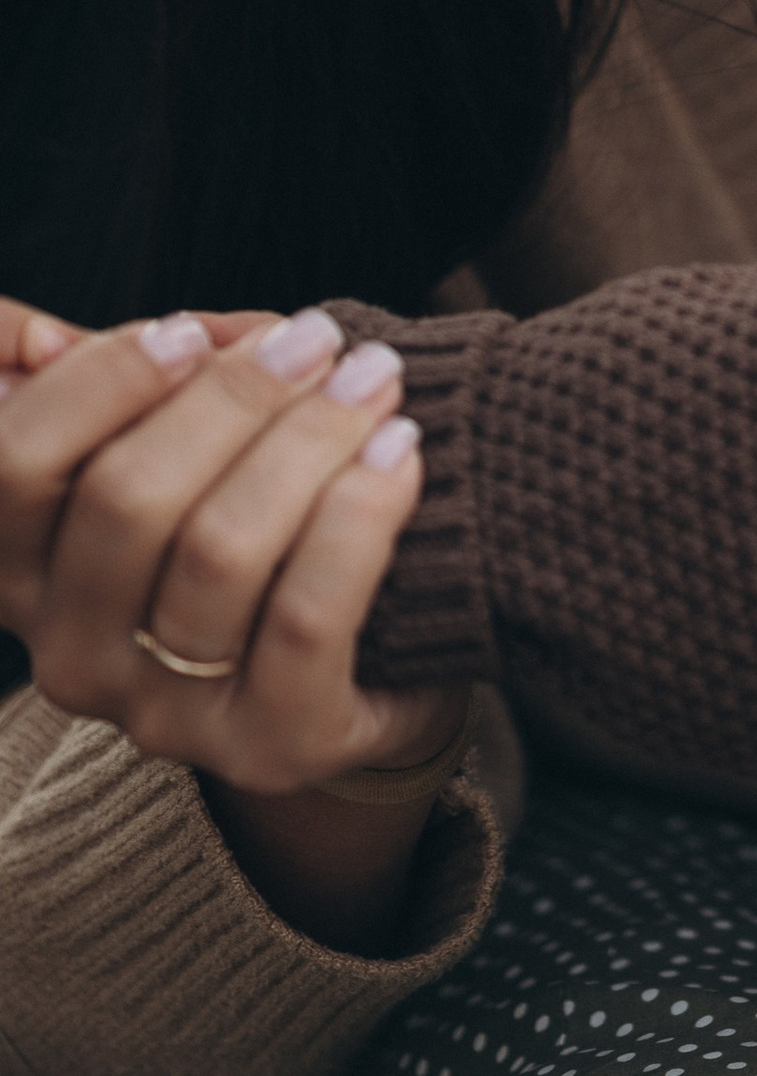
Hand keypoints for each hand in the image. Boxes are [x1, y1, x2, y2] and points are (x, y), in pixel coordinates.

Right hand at [0, 296, 460, 796]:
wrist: (378, 662)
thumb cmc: (273, 525)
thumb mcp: (204, 447)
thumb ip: (172, 385)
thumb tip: (183, 330)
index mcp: (28, 572)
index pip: (16, 465)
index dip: (99, 383)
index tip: (192, 331)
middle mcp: (73, 654)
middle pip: (125, 499)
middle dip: (232, 399)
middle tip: (319, 341)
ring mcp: (163, 715)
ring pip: (219, 551)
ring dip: (308, 443)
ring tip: (372, 382)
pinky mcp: (267, 745)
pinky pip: (305, 617)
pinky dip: (359, 516)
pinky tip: (399, 455)